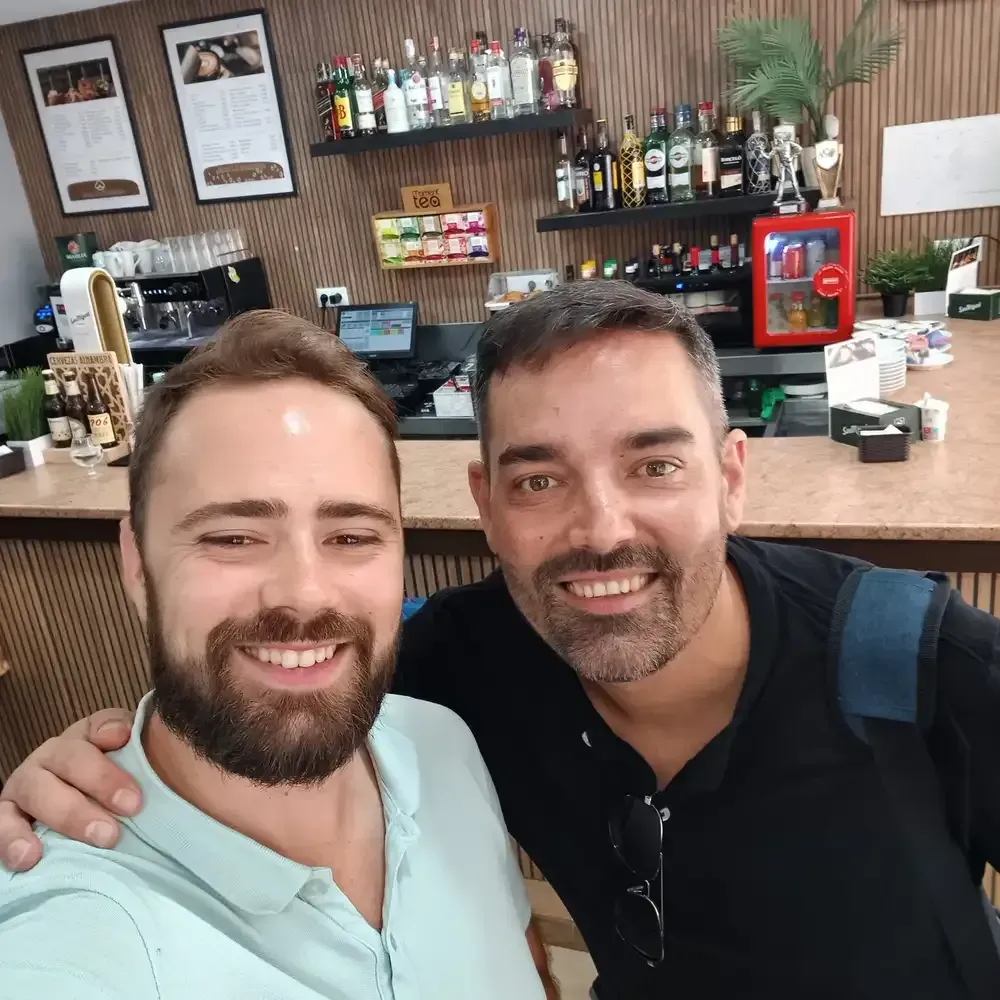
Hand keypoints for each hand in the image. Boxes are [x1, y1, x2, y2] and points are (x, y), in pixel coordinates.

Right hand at [0, 708, 139, 870]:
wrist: (80, 807)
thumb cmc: (112, 784)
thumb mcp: (127, 760)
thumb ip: (130, 744)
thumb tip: (121, 733)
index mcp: (83, 738)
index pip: (96, 726)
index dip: (109, 731)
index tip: (124, 739)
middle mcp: (50, 757)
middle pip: (70, 759)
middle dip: (101, 781)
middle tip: (133, 807)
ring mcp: (25, 786)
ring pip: (38, 792)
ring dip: (70, 815)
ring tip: (100, 837)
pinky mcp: (6, 817)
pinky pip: (2, 827)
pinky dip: (13, 841)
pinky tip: (29, 858)